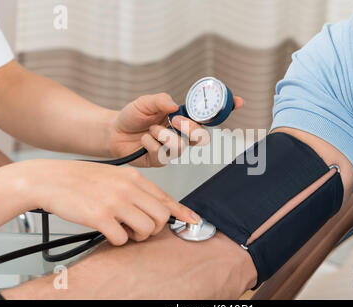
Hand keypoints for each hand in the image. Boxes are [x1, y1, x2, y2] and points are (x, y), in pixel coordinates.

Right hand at [15, 159, 200, 244]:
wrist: (52, 179)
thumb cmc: (82, 178)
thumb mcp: (115, 176)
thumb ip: (135, 189)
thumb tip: (154, 206)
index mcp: (133, 178)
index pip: (165, 197)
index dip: (182, 211)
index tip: (193, 220)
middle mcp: (128, 188)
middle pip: (161, 217)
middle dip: (155, 228)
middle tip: (142, 229)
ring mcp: (115, 202)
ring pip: (146, 229)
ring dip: (138, 236)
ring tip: (125, 230)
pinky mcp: (100, 216)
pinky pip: (122, 238)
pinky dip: (118, 240)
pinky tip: (109, 232)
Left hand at [109, 93, 244, 166]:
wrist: (113, 132)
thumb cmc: (132, 116)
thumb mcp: (145, 102)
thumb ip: (160, 100)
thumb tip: (175, 104)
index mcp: (182, 117)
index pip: (207, 115)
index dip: (225, 109)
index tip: (238, 102)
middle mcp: (181, 134)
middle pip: (200, 135)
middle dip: (188, 128)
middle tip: (173, 120)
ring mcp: (173, 148)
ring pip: (180, 145)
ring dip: (161, 134)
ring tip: (149, 129)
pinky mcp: (162, 160)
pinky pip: (163, 154)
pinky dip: (149, 143)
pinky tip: (143, 139)